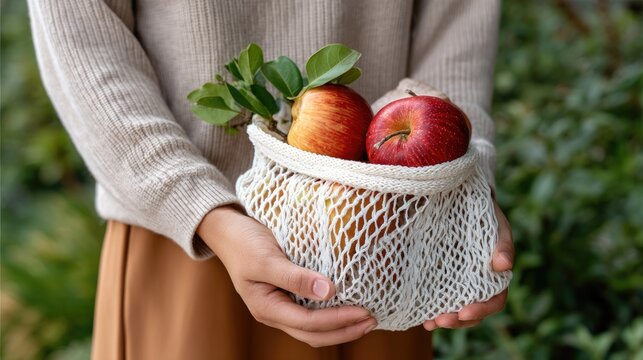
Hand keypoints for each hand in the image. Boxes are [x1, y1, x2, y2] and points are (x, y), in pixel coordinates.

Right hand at [198, 205, 377, 346]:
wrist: (227, 230)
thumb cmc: (243, 243)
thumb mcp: (266, 259)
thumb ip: (295, 277)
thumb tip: (328, 292)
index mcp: (266, 308)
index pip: (309, 323)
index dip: (338, 321)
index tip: (364, 311)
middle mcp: (274, 312)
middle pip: (313, 334)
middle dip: (344, 330)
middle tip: (372, 320)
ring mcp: (280, 305)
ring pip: (313, 328)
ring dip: (340, 326)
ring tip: (365, 318)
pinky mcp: (286, 295)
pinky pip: (311, 312)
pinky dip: (331, 313)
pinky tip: (346, 304)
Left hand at [423, 199, 513, 330]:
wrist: (462, 199)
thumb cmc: (484, 214)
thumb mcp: (497, 224)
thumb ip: (503, 243)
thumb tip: (503, 266)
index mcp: (496, 276)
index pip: (494, 300)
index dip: (481, 310)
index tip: (464, 313)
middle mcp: (479, 283)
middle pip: (473, 312)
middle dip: (458, 321)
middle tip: (441, 321)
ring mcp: (460, 282)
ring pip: (457, 309)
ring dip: (445, 320)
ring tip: (430, 323)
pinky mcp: (442, 276)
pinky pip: (439, 297)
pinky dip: (433, 309)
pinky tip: (422, 316)